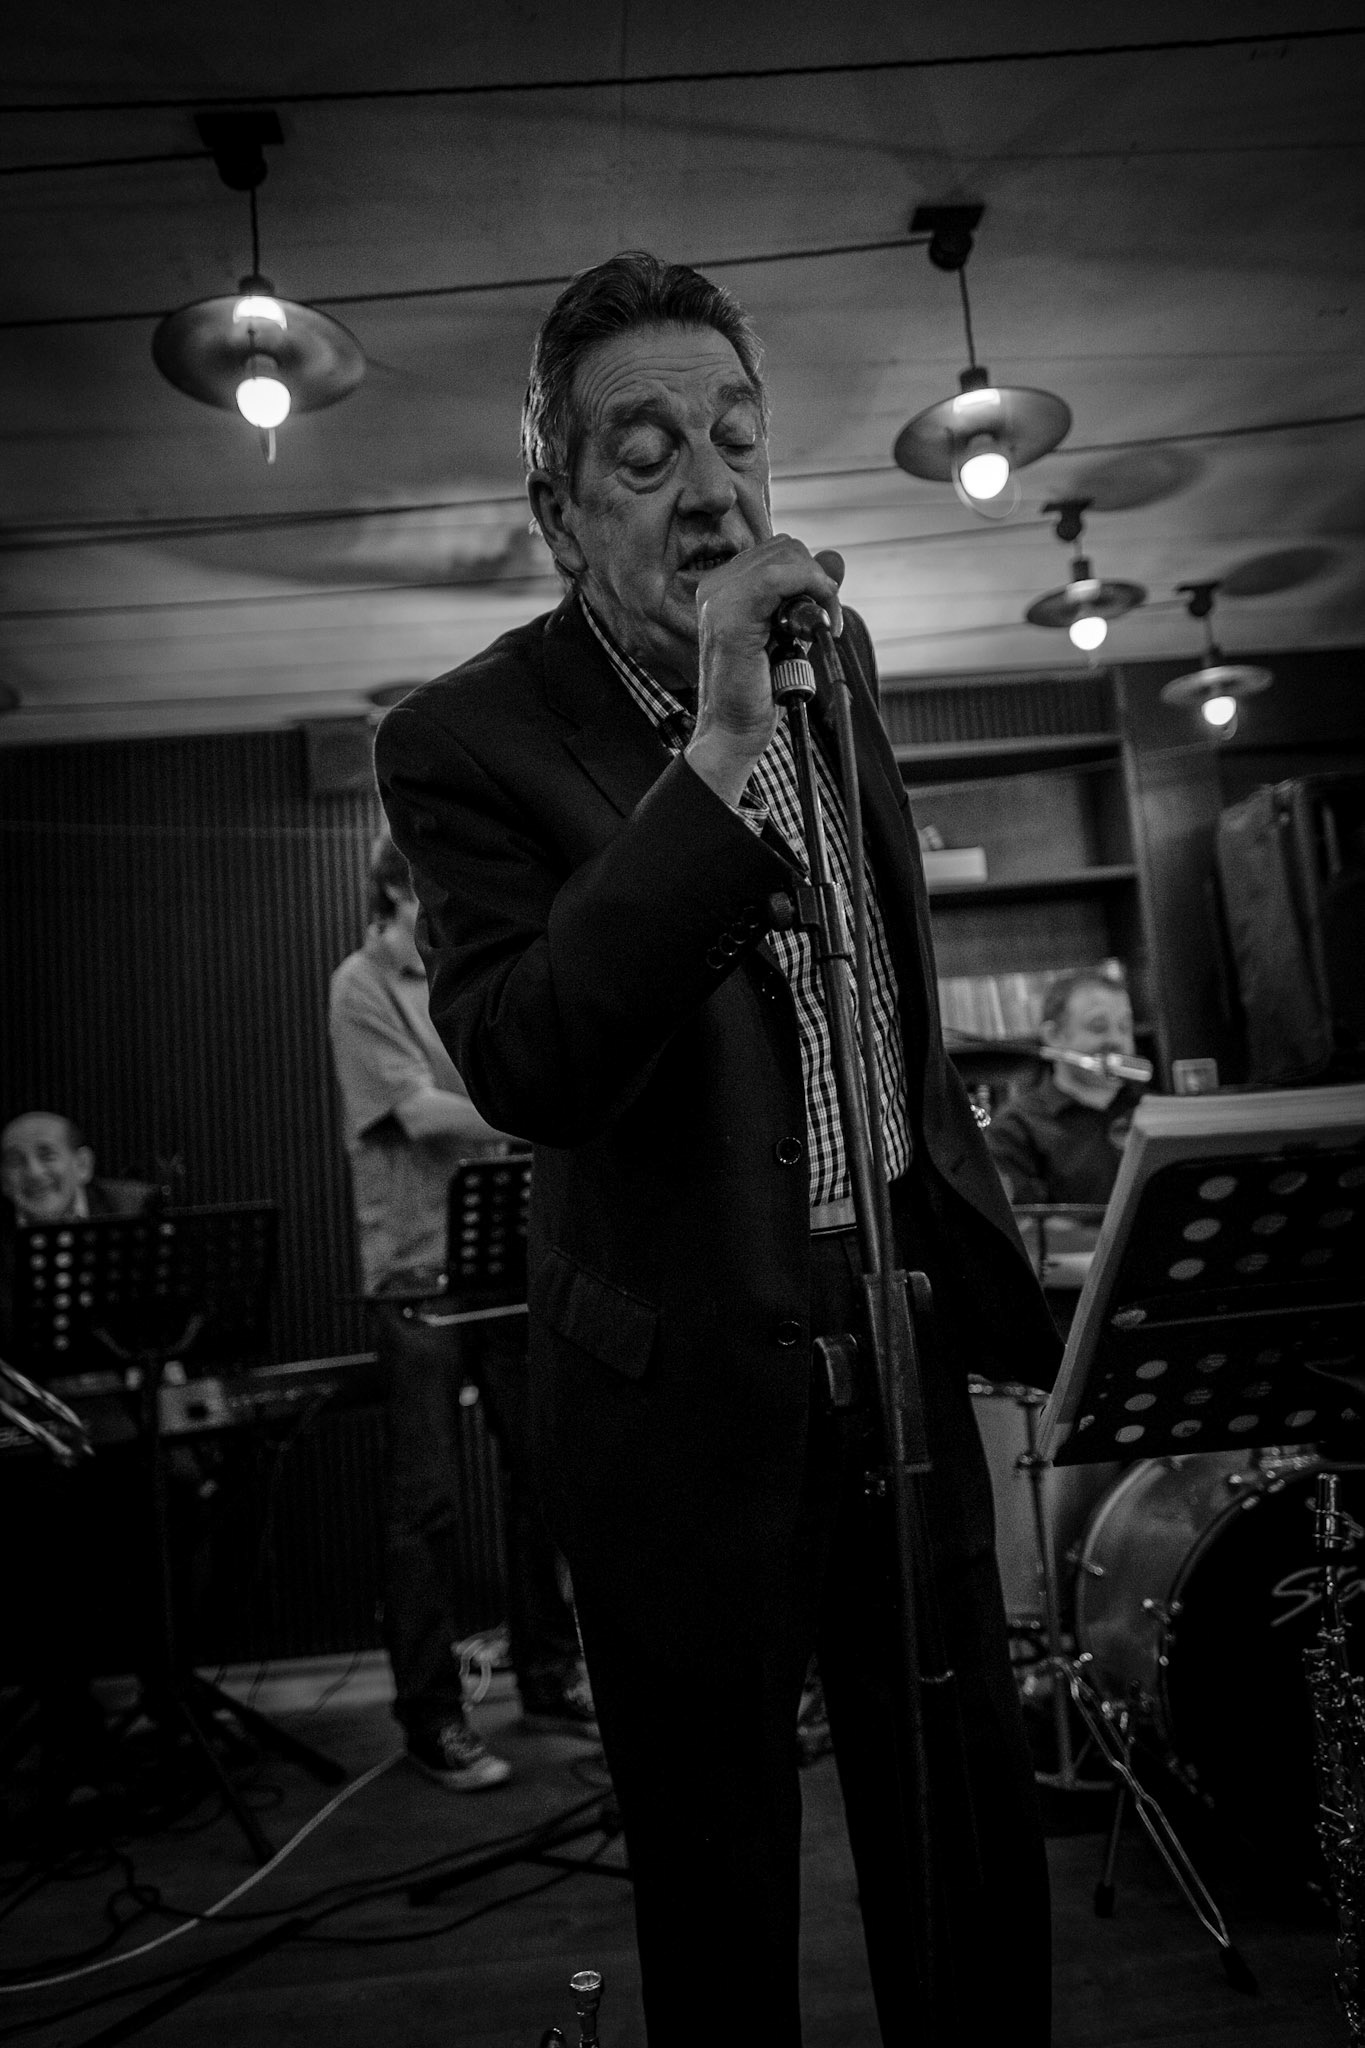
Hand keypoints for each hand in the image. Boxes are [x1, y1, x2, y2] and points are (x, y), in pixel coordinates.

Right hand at [686, 541, 844, 805]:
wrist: (732, 732)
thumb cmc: (758, 691)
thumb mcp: (789, 634)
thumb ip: (807, 596)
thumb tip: (835, 559)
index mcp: (724, 587)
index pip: (780, 552)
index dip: (811, 576)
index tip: (822, 613)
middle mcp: (716, 585)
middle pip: (787, 548)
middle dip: (817, 581)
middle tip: (824, 624)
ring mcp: (719, 597)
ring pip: (788, 557)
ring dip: (820, 589)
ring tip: (820, 630)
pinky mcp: (731, 614)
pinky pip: (780, 578)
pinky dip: (813, 594)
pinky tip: (819, 627)